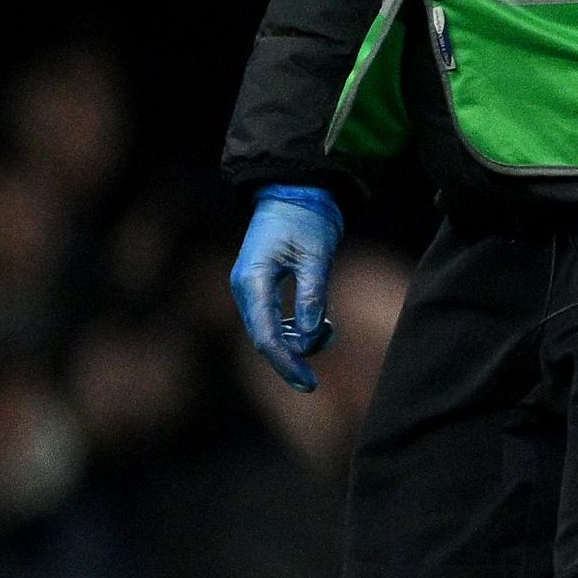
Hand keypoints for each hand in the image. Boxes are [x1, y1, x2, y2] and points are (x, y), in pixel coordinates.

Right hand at [228, 185, 343, 394]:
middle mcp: (247, 290)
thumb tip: (311, 331)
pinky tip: (321, 323)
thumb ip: (313, 293)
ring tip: (331, 328)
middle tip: (316, 375)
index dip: (286, 362)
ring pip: (272, 332)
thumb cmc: (306, 220)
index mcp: (253, 281)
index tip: (308, 384)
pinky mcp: (264, 289)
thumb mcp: (316, 254)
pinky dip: (298, 328)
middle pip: (265, 339)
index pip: (265, 335)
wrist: (296, 194)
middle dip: (293, 356)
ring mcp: (253, 290)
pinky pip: (277, 321)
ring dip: (300, 340)